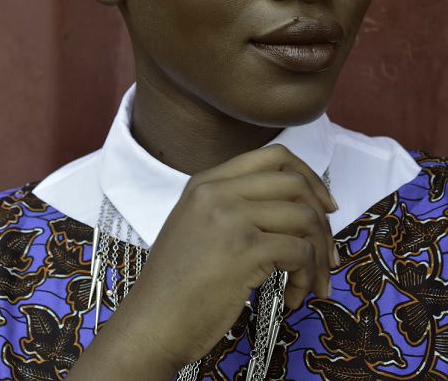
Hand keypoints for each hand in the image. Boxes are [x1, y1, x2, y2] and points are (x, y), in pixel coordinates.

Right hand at [127, 143, 336, 369]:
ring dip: (319, 255)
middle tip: (327, 253)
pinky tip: (293, 297)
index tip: (323, 206)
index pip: (273, 156)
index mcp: (207, 181)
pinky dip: (307, 277)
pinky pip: (300, 252)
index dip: (308, 177)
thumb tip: (293, 208)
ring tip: (311, 282)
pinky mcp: (245, 250)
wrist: (151, 323)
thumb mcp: (196, 225)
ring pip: (304, 217)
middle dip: (322, 219)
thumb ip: (232, 206)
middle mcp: (219, 191)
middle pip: (295, 182)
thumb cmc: (176, 284)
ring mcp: (231, 217)